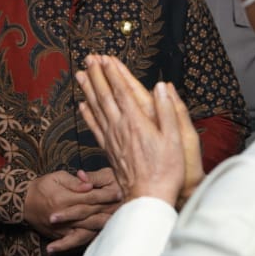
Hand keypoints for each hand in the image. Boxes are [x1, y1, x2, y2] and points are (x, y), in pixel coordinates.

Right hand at [23, 169, 120, 251]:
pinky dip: (89, 239)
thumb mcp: (56, 177)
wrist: (23, 203)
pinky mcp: (60, 235)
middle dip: (108, 210)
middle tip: (124, 208)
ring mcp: (62, 227)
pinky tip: (100, 239)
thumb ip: (74, 183)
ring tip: (117, 224)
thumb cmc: (41, 186)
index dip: (105, 195)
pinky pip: (76, 239)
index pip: (89, 197)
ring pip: (86, 228)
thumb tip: (89, 186)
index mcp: (63, 198)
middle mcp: (64, 214)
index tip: (119, 192)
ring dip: (102, 226)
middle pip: (91, 213)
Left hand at [75, 54, 196, 207]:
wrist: (148, 197)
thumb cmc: (166, 170)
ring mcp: (111, 138)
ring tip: (80, 75)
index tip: (106, 58)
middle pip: (104, 95)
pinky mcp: (107, 150)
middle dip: (96, 75)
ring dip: (88, 90)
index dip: (113, 72)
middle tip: (89, 59)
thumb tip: (162, 86)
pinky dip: (87, 114)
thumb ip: (168, 110)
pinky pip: (94, 127)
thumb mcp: (175, 138)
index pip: (122, 90)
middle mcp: (120, 127)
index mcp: (137, 121)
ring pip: (95, 108)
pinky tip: (82, 106)